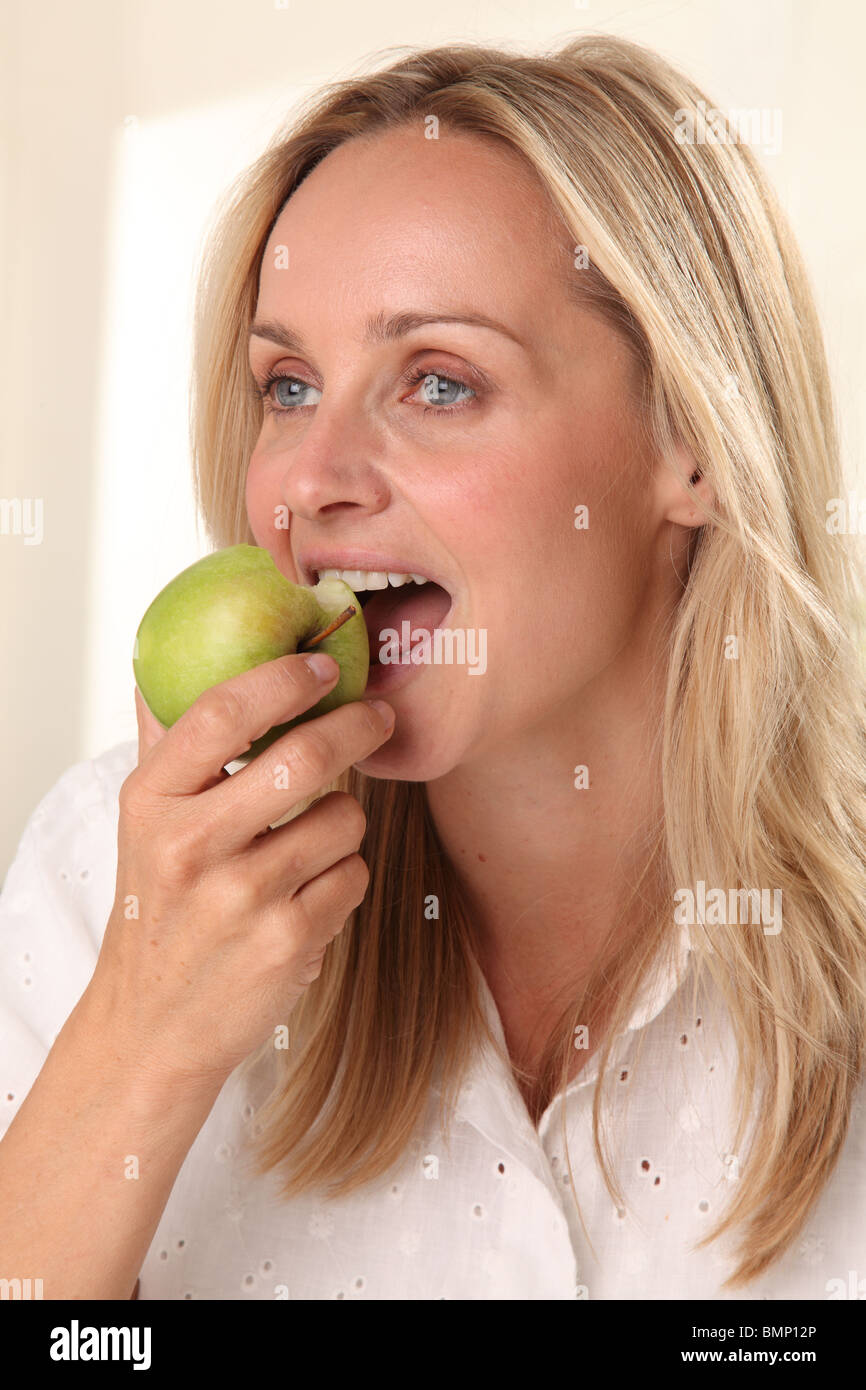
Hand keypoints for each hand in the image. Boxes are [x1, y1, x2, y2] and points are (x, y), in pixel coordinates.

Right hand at [82, 653, 393, 1093]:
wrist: (154, 1024)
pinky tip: (310, 893)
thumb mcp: (145, 824)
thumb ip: (169, 744)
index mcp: (152, 802)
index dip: (282, 679)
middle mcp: (192, 846)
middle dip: (357, 727)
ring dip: (347, 820)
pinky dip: (346, 875)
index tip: (321, 666)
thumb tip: (179, 665)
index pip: (221, 712)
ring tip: (312, 842)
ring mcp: (243, 897)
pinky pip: (355, 874)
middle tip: (377, 717)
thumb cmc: (161, 908)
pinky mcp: (289, 940)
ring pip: (345, 818)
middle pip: (303, 757)